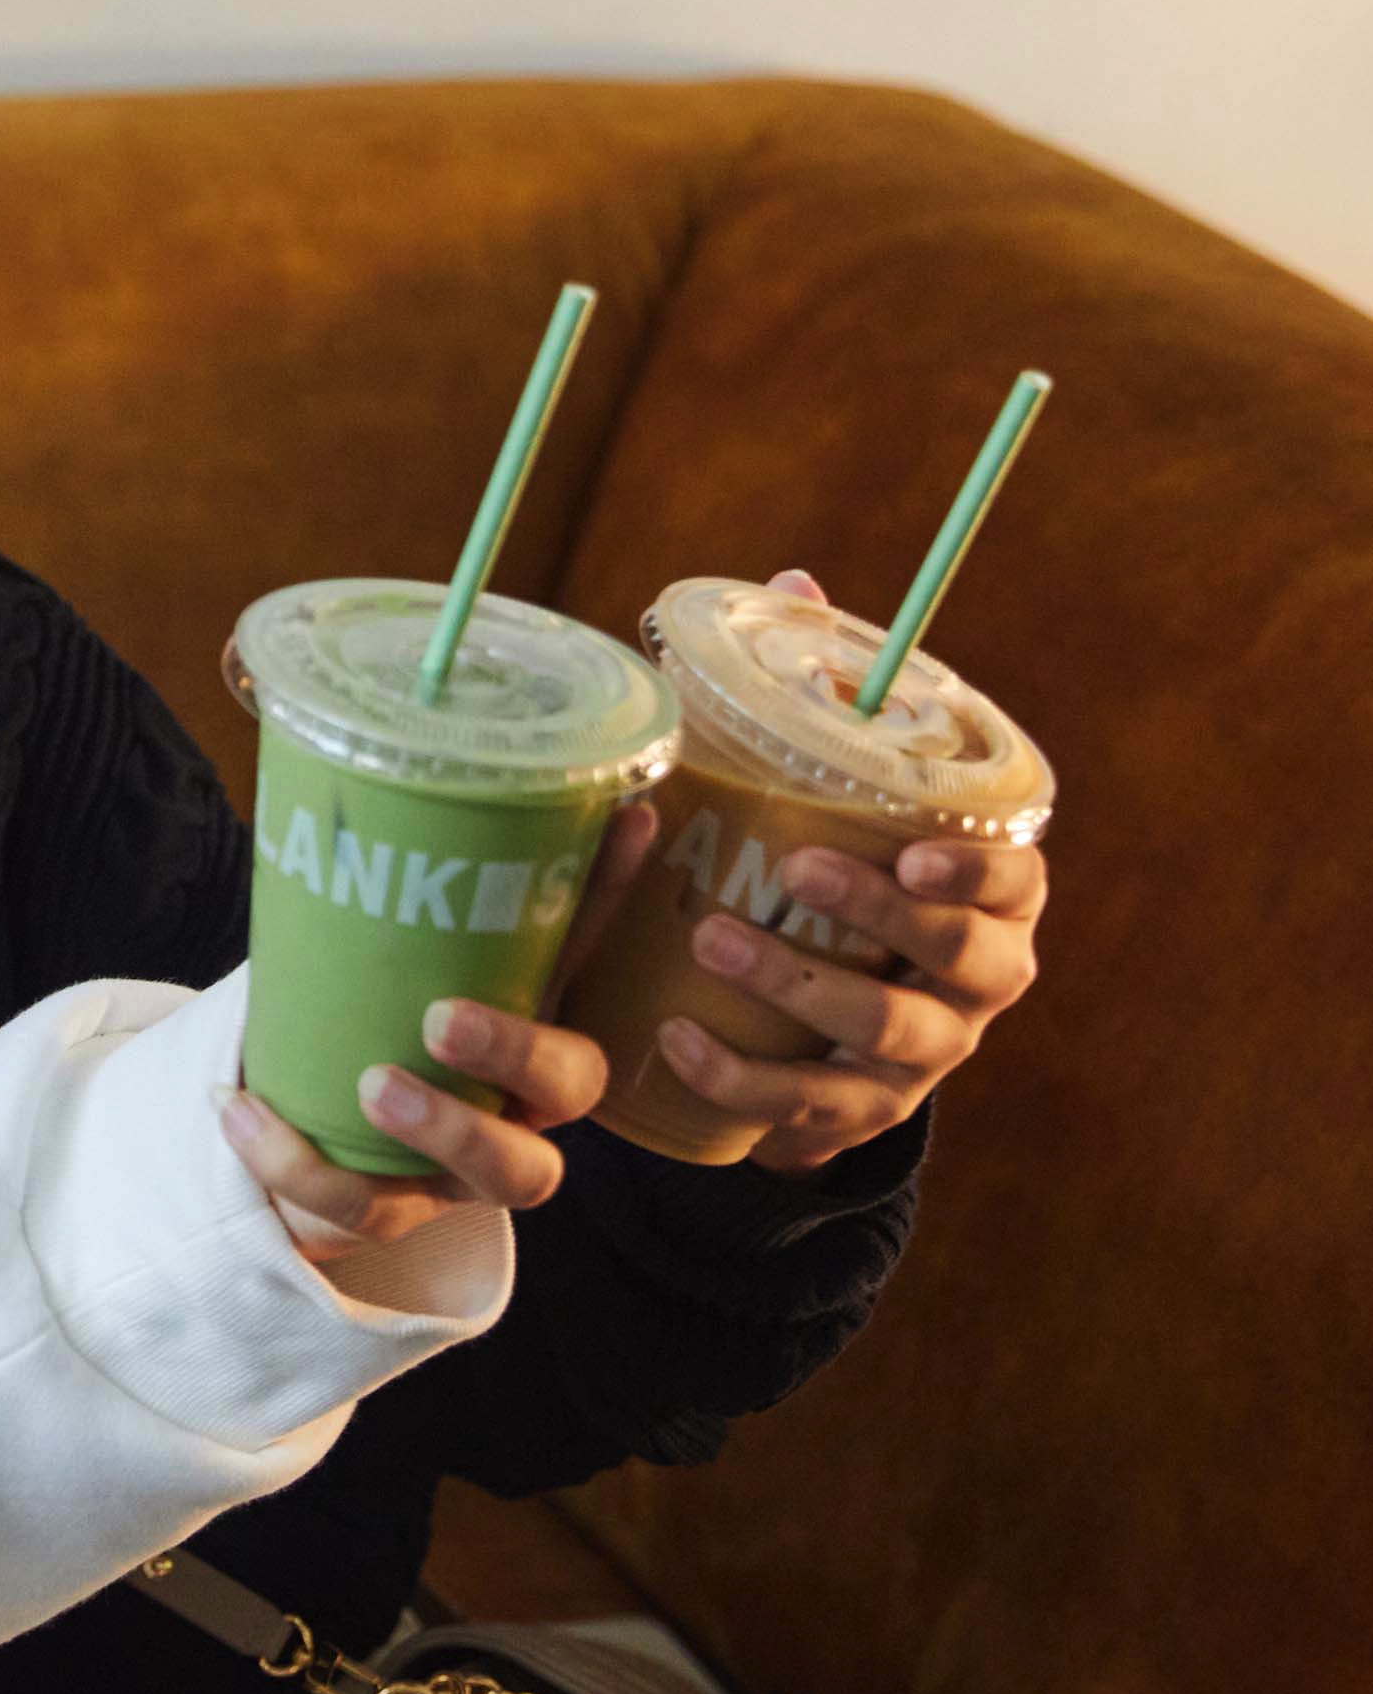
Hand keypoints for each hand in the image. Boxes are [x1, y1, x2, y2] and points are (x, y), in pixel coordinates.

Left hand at [217, 805, 647, 1258]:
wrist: (307, 1133)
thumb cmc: (378, 1027)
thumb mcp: (414, 959)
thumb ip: (454, 887)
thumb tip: (534, 771)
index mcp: (542, 1038)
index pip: (595, 952)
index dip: (608, 908)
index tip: (615, 828)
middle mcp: (528, 1109)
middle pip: (570, 1095)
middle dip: (517, 1054)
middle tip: (443, 1018)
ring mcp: (468, 1172)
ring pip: (499, 1177)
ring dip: (441, 1131)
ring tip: (369, 1083)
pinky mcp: (396, 1213)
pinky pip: (362, 1208)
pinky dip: (295, 1162)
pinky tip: (239, 1110)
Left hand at [657, 565, 1049, 1171]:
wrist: (821, 1025)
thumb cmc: (834, 870)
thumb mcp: (838, 795)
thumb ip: (827, 700)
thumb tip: (795, 579)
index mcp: (992, 892)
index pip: (1017, 876)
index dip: (977, 870)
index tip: (913, 852)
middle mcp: (980, 976)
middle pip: (959, 954)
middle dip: (878, 917)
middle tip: (792, 872)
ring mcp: (928, 1055)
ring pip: (885, 1034)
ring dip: (795, 986)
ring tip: (709, 938)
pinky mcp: (860, 1113)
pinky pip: (810, 1108)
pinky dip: (741, 1079)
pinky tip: (676, 1040)